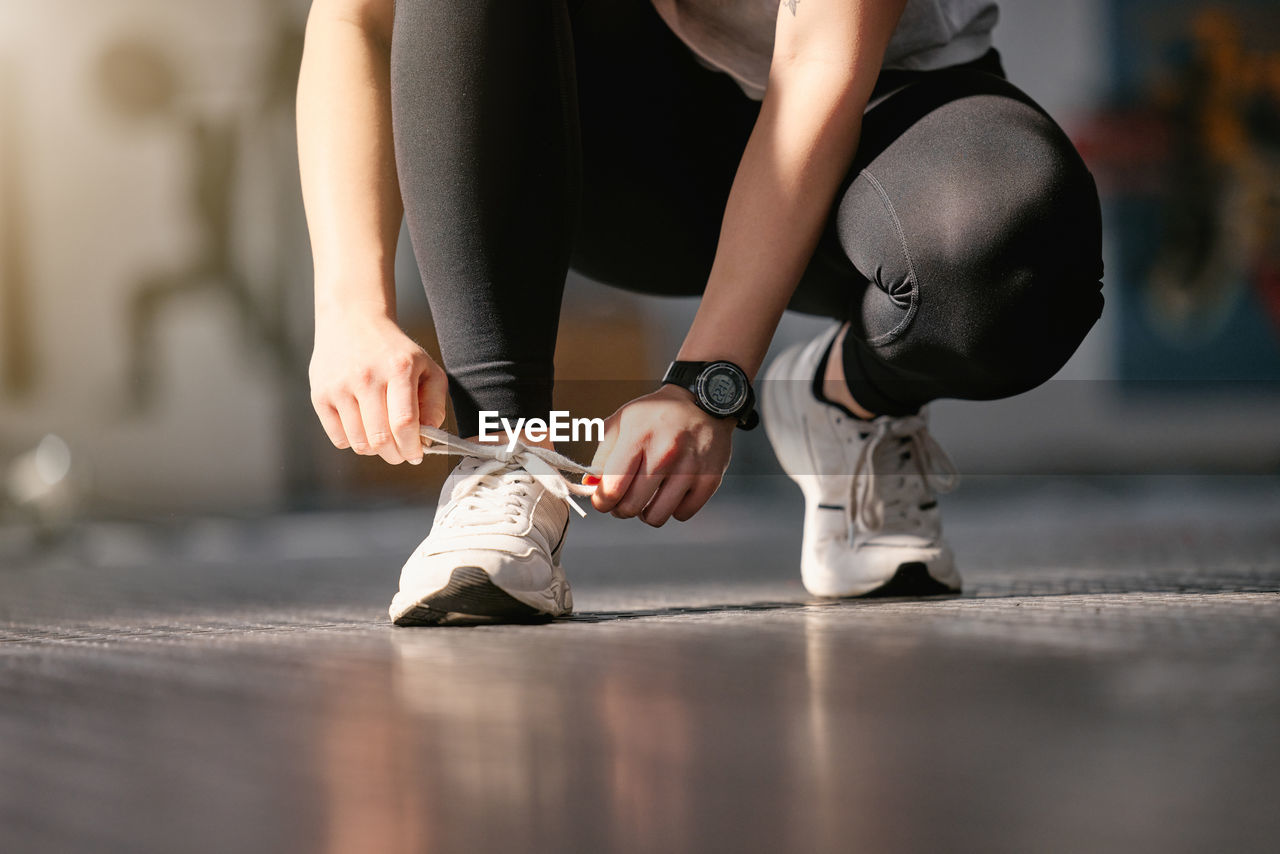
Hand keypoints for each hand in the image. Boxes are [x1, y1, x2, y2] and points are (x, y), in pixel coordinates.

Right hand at [309, 307, 447, 464]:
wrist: (352, 321)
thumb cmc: (394, 350)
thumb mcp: (425, 367)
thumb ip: (435, 403)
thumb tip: (428, 437)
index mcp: (398, 369)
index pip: (404, 423)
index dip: (412, 447)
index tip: (416, 455)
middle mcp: (367, 377)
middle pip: (381, 438)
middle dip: (395, 455)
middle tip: (401, 453)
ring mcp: (340, 387)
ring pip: (360, 443)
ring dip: (375, 450)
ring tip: (382, 438)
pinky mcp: (320, 395)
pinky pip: (339, 439)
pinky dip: (354, 442)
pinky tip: (363, 427)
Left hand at [589, 384, 735, 526]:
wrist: (705, 402)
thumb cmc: (657, 414)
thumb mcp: (623, 421)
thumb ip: (602, 454)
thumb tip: (590, 487)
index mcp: (638, 437)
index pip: (612, 489)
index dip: (602, 502)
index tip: (603, 500)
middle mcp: (665, 453)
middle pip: (631, 507)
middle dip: (621, 509)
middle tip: (625, 500)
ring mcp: (690, 468)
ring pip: (657, 517)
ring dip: (647, 513)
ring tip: (648, 498)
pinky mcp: (710, 479)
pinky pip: (682, 514)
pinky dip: (674, 509)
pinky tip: (672, 493)